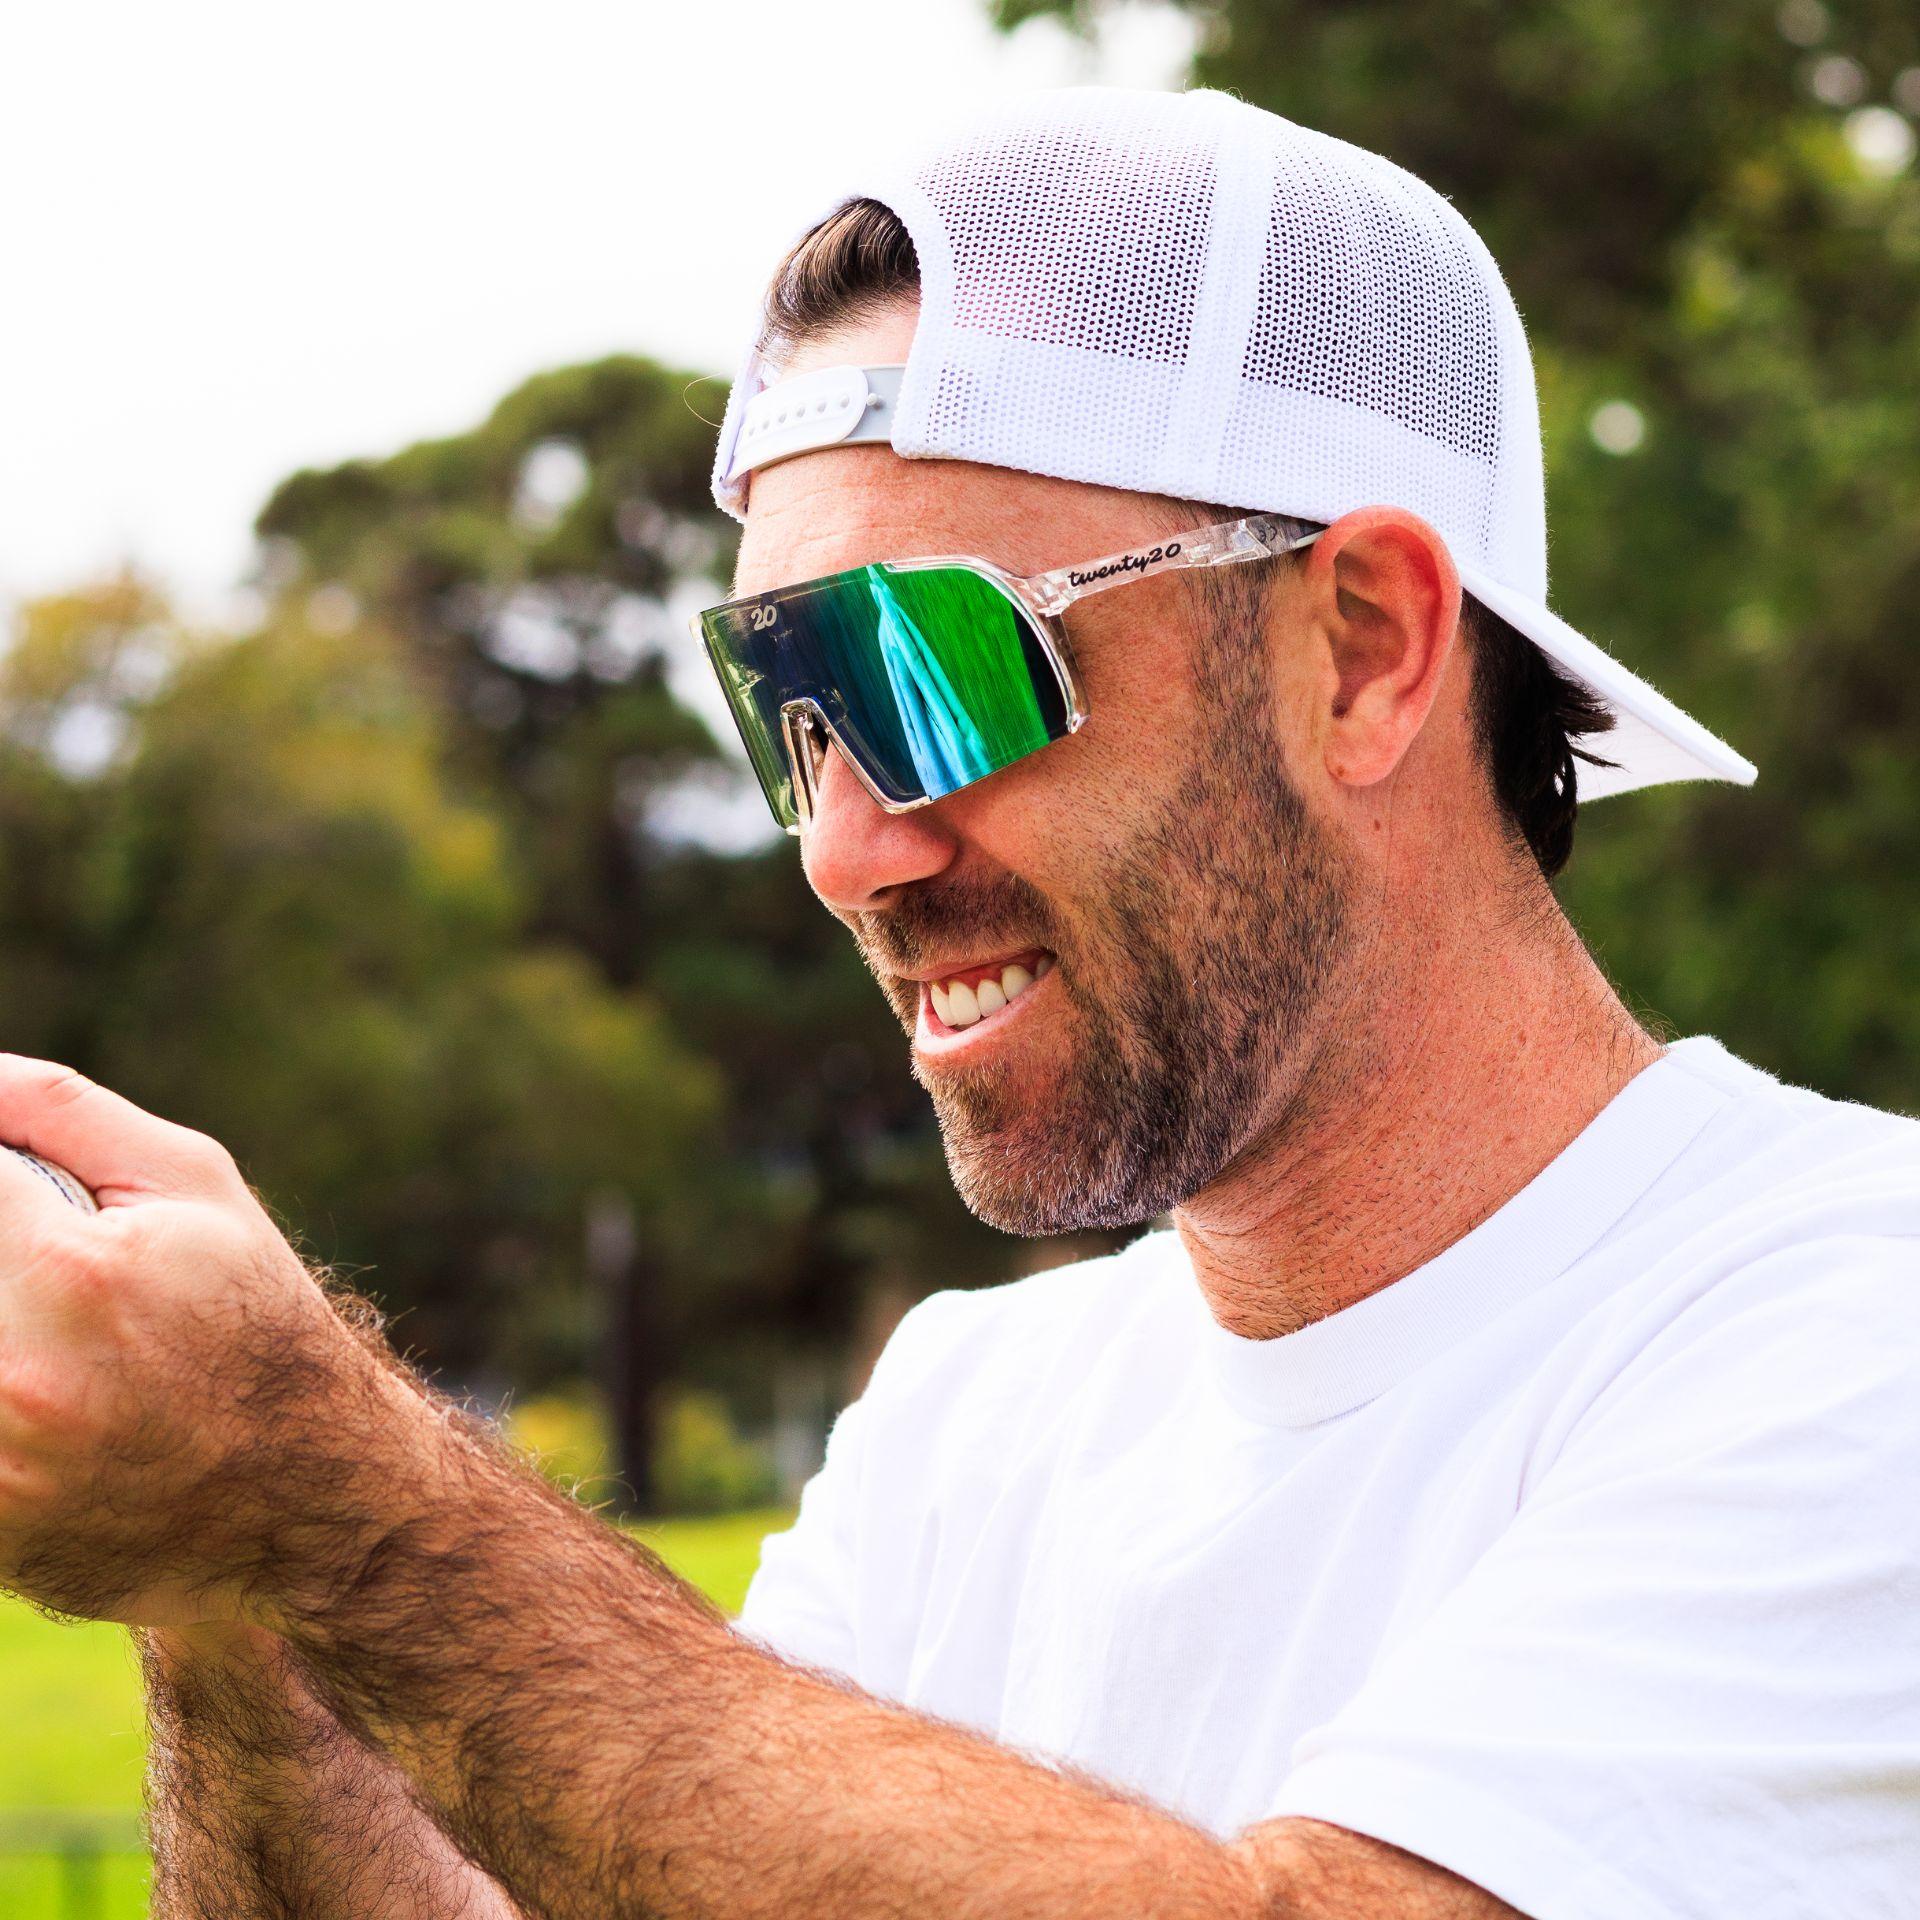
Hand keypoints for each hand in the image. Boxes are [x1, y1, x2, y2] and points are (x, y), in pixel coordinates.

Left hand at [0, 1056, 423, 1628]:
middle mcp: (16, 1381)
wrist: (312, 1494)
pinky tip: (57, 1405)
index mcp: (75, 1276)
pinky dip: (5, 1401)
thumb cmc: (256, 1316)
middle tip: (55, 1274)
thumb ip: (56, 1112)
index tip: (29, 1210)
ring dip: (6, 1325)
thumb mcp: (194, 1186)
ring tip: (68, 1340)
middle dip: (8, 1263)